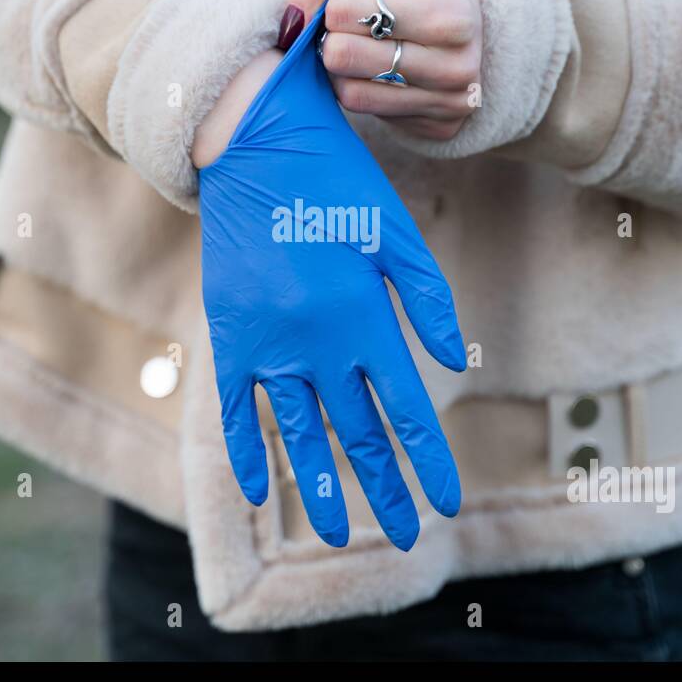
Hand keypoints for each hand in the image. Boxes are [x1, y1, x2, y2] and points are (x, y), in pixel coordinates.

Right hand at [198, 0, 466, 550]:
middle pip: (354, 433)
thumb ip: (428, 299)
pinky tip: (256, 490)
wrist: (254, 145)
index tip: (443, 503)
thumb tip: (453, 363)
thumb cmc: (336, 183)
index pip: (403, 410)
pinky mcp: (229, 334)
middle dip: (381, 489)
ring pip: (294, 433)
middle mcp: (315, 340)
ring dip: (315, 487)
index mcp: (364, 315)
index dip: (425, 462)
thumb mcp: (394, 232)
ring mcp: (266, 342)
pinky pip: (235, 407)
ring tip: (333, 535)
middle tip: (402, 536)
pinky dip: (244, 449)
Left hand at [286, 0, 481, 141]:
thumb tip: (291, 27)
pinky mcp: (440, 127)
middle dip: (334, 36)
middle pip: (342, 56)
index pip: (340, 12)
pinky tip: (381, 69)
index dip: (333, 0)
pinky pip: (367, 112)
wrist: (464, 6)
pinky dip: (360, 87)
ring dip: (341, 67)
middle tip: (354, 24)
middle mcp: (457, 66)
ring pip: (350, 94)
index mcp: (448, 13)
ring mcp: (452, 102)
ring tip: (364, 44)